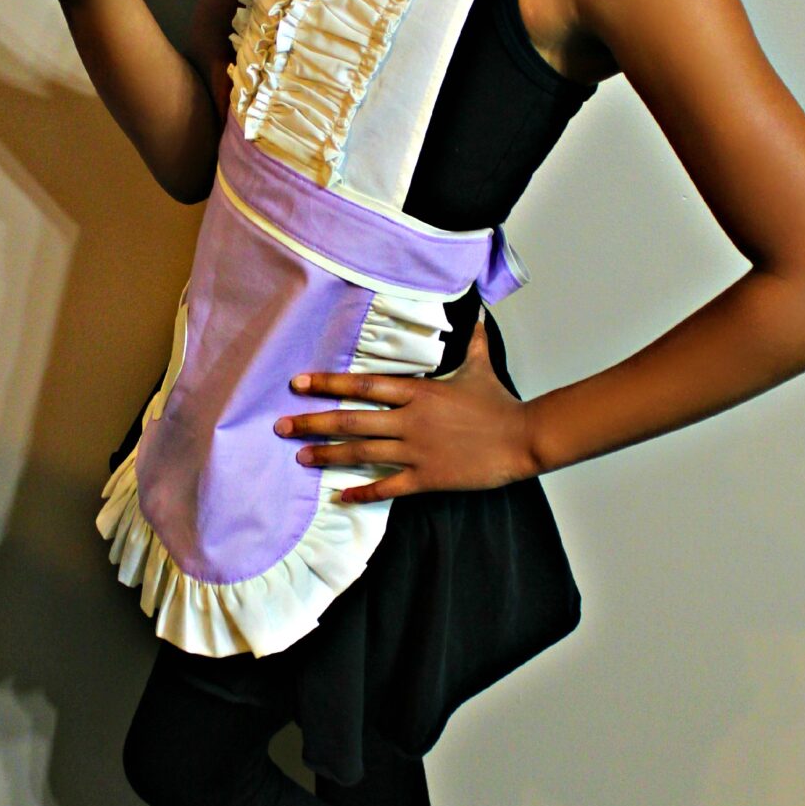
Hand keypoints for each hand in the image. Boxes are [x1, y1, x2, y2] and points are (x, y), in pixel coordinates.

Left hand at [275, 309, 536, 501]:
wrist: (522, 438)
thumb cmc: (499, 402)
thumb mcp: (479, 365)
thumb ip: (470, 340)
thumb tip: (475, 309)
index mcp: (418, 390)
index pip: (363, 384)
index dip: (328, 383)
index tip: (299, 384)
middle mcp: (410, 419)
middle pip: (351, 419)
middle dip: (313, 422)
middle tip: (282, 426)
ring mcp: (417, 449)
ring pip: (362, 452)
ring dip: (327, 454)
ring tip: (300, 456)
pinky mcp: (427, 477)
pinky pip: (387, 486)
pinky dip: (362, 492)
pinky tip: (340, 496)